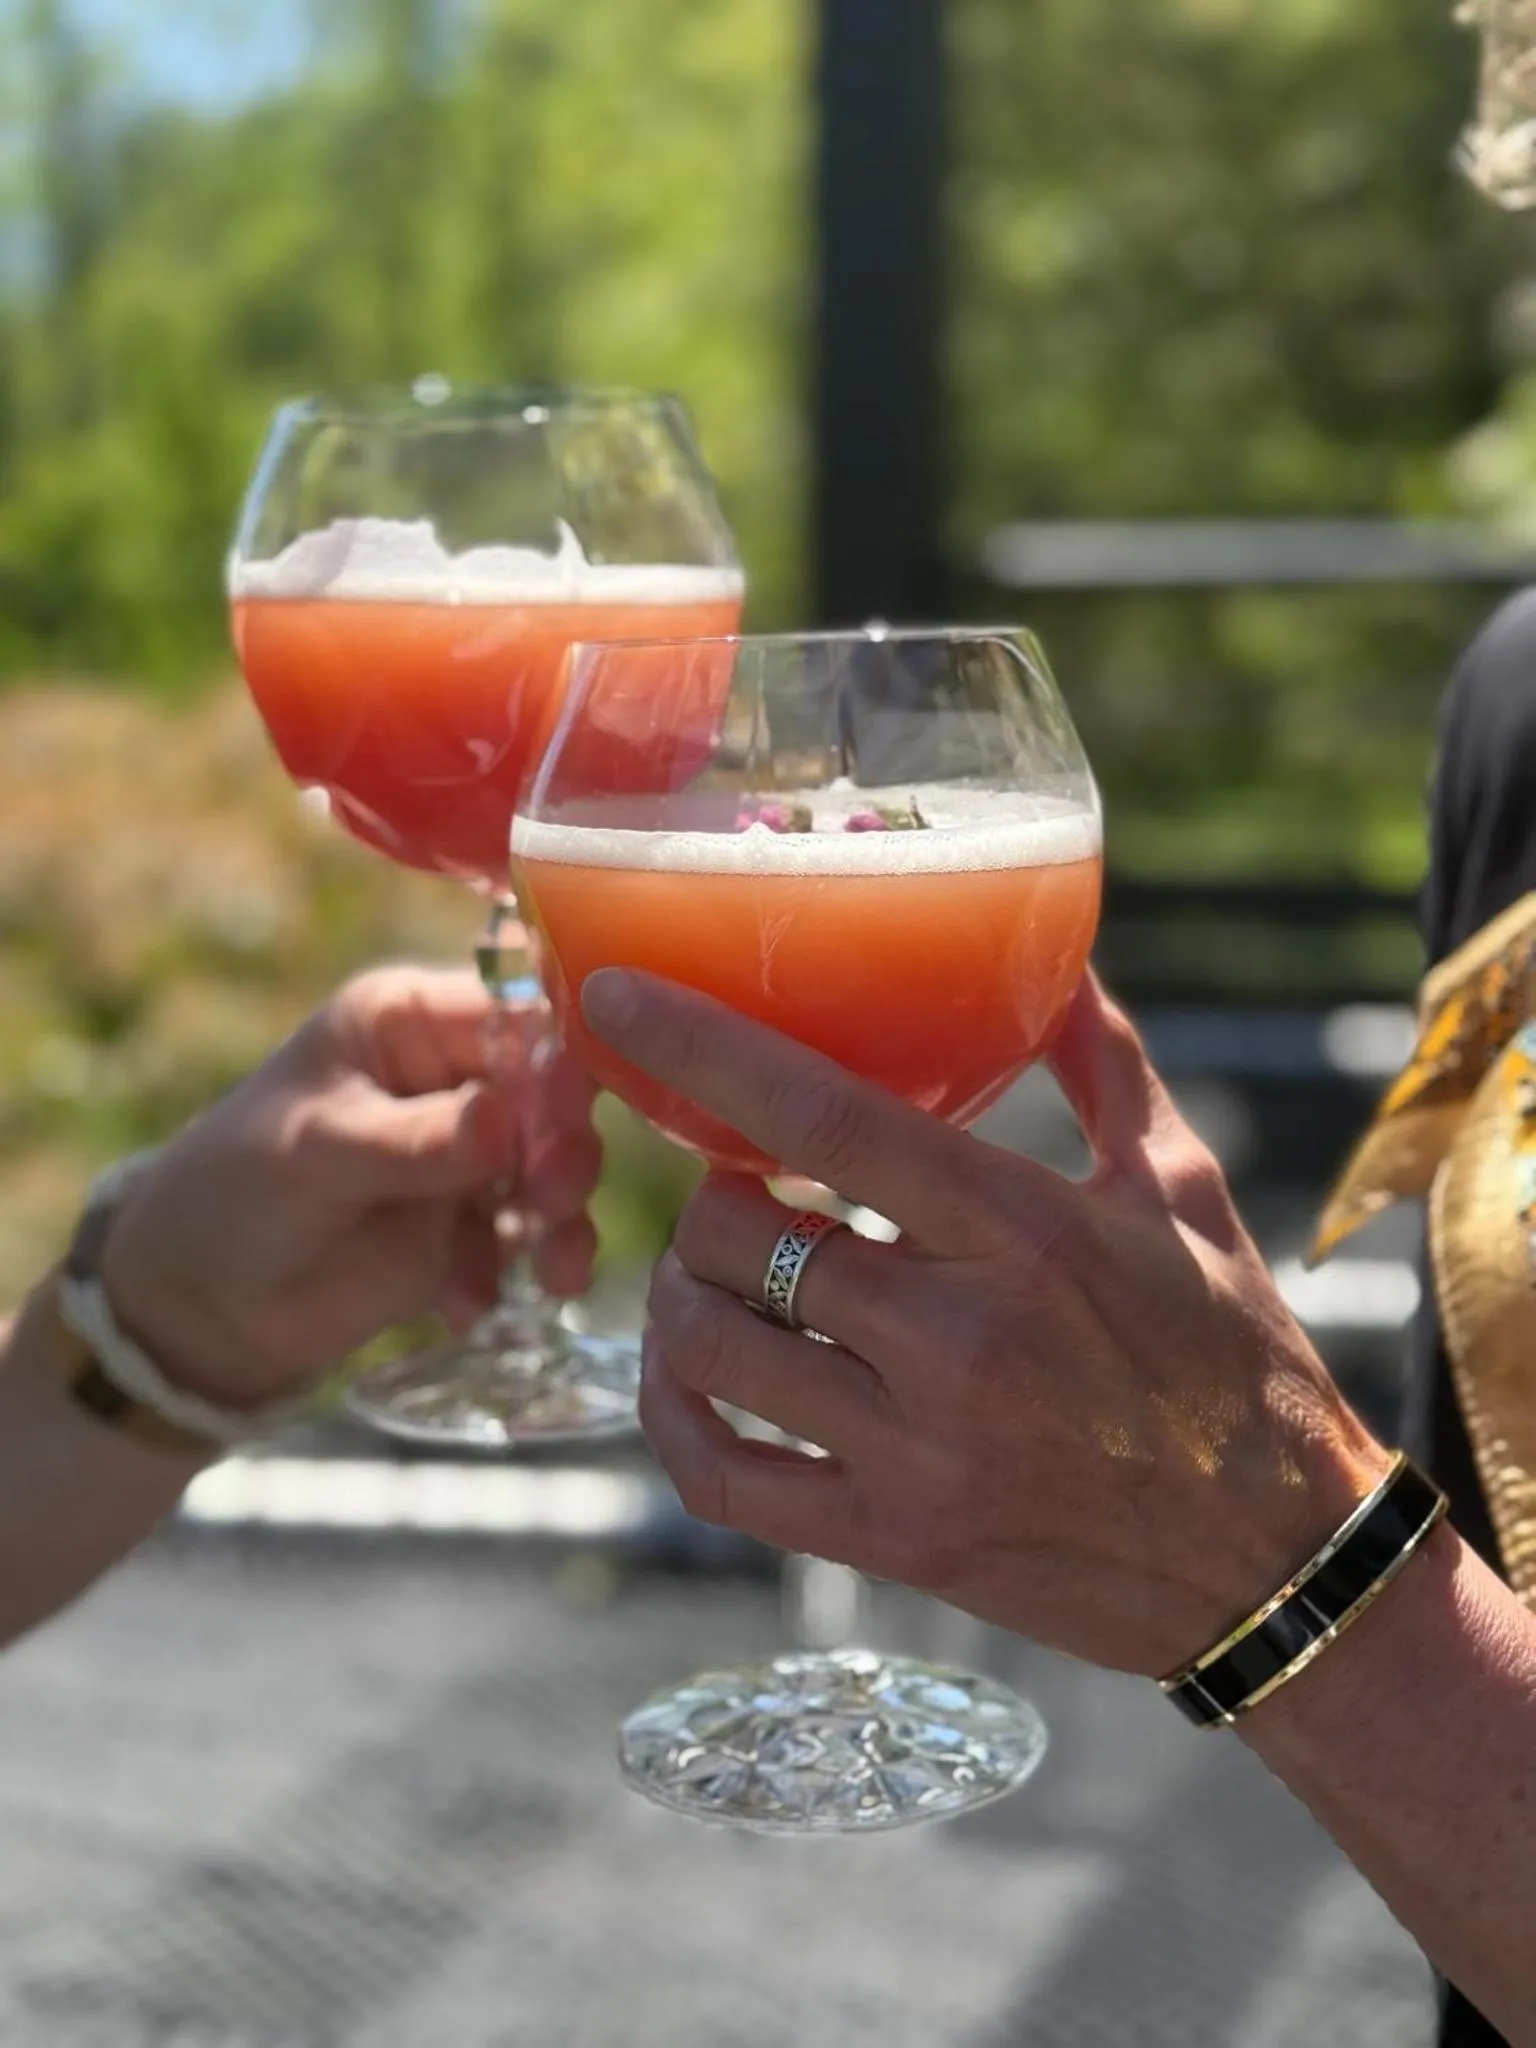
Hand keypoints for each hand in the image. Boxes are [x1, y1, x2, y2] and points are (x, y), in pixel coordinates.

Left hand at [100, 967, 600, 1408]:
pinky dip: (520, 1272)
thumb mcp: (318, 1150)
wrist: (203, 1303)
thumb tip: (504, 1123)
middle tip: (551, 1195)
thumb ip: (415, 1139)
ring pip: (556, 1168)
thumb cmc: (239, 1187)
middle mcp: (456, 1077)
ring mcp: (472, 1154)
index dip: (556, 1052)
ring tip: (550, 1269)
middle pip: (553, 1092)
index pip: (514, 1010)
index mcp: (412, 1021)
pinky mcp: (476, 1226)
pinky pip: (532, 1239)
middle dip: (564, 1146)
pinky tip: (464, 1305)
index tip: (570, 1107)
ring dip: (560, 1217)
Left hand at [581, 967, 1388, 1678]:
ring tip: (712, 1272)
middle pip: (740, 1235)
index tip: (613, 995)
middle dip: (709, 1195)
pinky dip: (672, 1416)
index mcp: (1022, 1231)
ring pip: (712, 1347)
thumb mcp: (1180, 1189)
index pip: (823, 1115)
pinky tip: (685, 1375)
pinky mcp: (892, 1542)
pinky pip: (720, 1478)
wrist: (1276, 1560)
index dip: (701, 1046)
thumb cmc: (1232, 1355)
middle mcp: (956, 1339)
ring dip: (683, 1293)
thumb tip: (1052, 954)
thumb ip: (1102, 1062)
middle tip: (733, 1185)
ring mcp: (915, 1452)